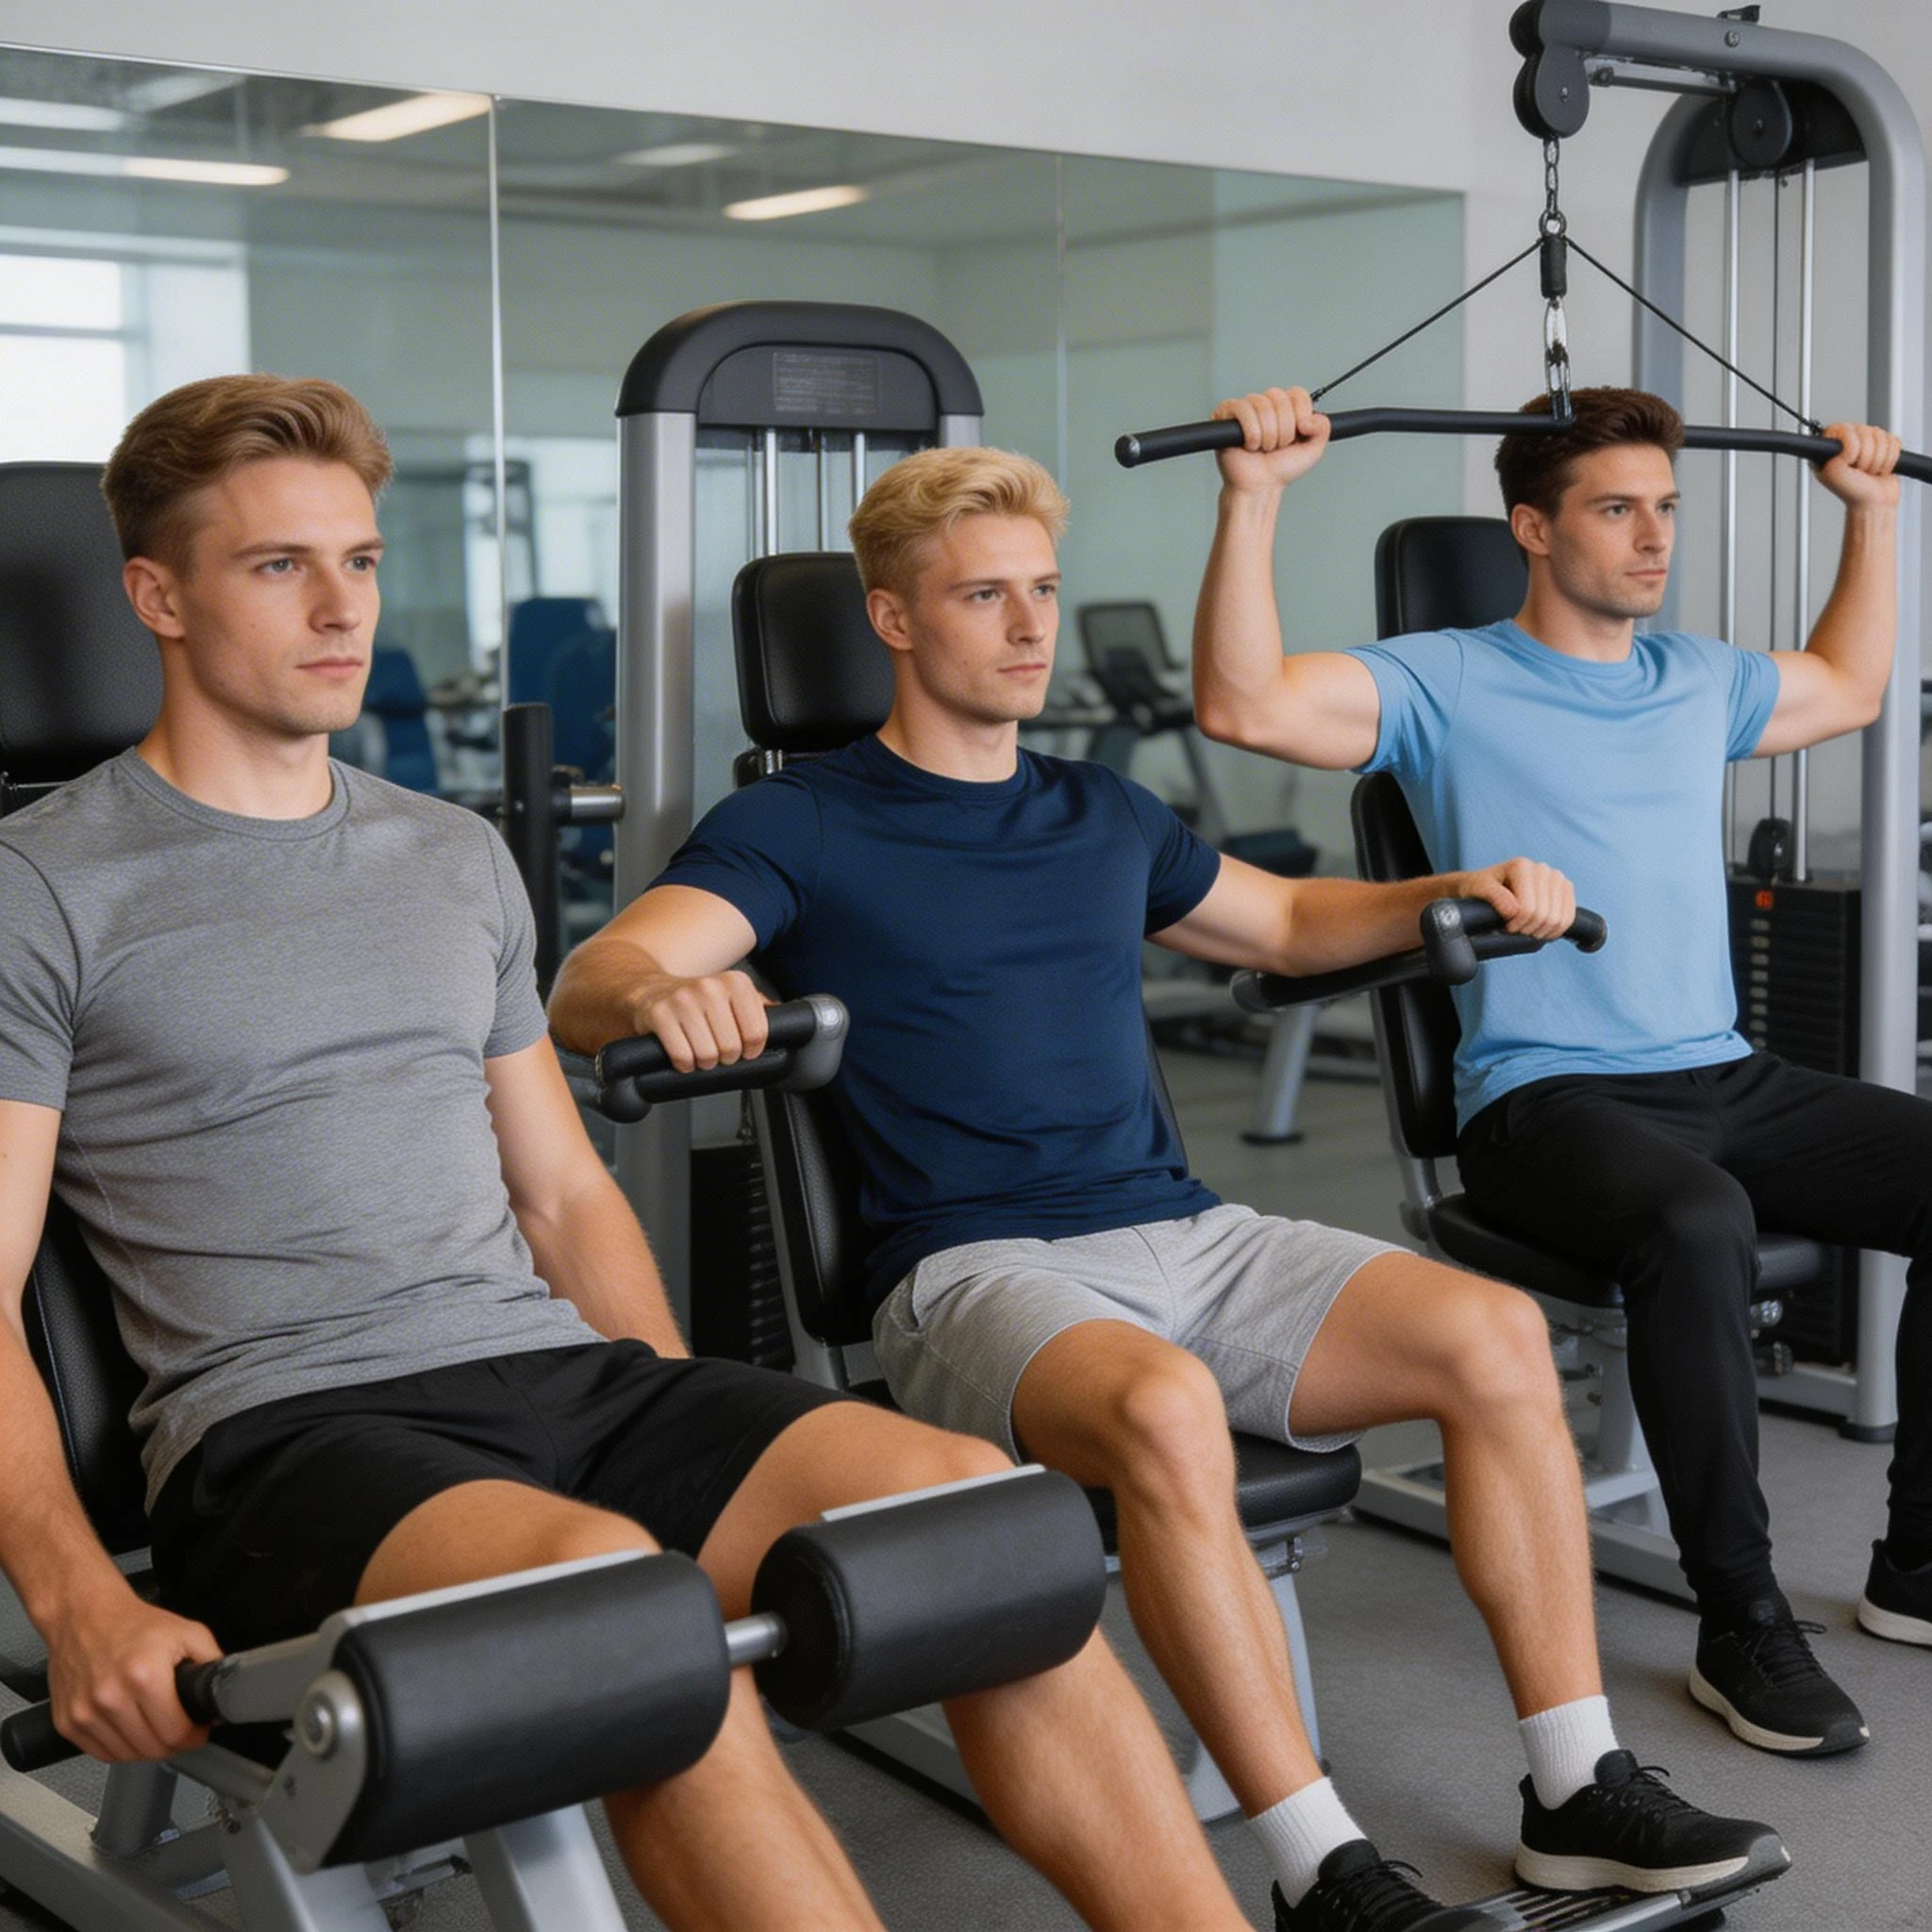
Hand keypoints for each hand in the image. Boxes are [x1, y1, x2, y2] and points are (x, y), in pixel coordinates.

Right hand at [45, 1588, 219, 1762]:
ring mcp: (85, 1713)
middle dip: (174, 1742)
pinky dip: (120, 1748)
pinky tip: (131, 1728)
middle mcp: (111, 1698)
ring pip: (126, 1756)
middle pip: (152, 1749)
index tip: (198, 1731)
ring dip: (146, 1748)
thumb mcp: (188, 1633)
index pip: (175, 1733)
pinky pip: (101, 1754)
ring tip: (155, 1726)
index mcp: (144, 1675)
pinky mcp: (67, 1722)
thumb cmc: (134, 1624)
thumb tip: (225, 1696)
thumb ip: (212, 1663)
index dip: (194, 1736)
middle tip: (179, 1728)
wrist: (84, 1617)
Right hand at [635, 969, 770, 1071]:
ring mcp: (683, 1000)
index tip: (745, 1050)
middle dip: (726, 1057)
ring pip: (707, 1055)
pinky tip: (684, 1055)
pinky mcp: (660, 1015)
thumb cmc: (697, 998)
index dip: (752, 1049)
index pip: (758, 1031)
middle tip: (718, 1051)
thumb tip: (787, 1019)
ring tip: (700, 1052)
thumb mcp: (731, 993)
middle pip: (732, 1047)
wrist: (651, 989)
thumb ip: (759, 1005)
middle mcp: (710, 987)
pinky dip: (684, 1064)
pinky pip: (682, 1056)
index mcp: (735, 982)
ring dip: (704, 1063)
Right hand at [1212, 387, 1329, 493]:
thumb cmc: (1280, 470)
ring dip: (1267, 435)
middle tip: (1277, 446)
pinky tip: (1250, 445)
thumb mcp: (1313, 450)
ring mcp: (1246, 409)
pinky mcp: (1226, 414)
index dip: (1299, 415)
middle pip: (1279, 398)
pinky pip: (1242, 409)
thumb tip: (1309, 418)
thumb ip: (1323, 428)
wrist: (1260, 487)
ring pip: (1262, 405)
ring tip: (1263, 448)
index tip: (1297, 435)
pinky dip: (1251, 433)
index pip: (1297, 394)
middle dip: (1283, 430)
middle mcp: (1266, 405)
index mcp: (1285, 408)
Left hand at [1460, 858, 1574, 940]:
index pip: (1528, 909)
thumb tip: (1513, 910)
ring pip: (1558, 920)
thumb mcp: (1477, 889)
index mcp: (1522, 867)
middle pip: (1544, 916)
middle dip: (1527, 930)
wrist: (1486, 887)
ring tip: (1525, 929)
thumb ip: (1493, 896)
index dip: (1516, 925)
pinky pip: (1569, 918)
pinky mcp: (1566, 888)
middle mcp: (1542, 868)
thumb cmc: (1479, 888)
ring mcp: (1556, 878)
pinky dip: (1555, 930)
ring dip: (1540, 932)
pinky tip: (1539, 930)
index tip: (1504, 926)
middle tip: (1514, 929)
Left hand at [1815, 420, 1901, 508]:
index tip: (1849, 460)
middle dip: (1866, 456)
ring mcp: (1865, 442)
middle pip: (1865, 431)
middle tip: (1859, 470)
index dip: (1852, 445)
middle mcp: (1847, 442)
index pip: (1843, 428)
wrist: (1873, 502)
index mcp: (1829, 447)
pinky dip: (1890, 458)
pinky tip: (1879, 468)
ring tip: (1868, 470)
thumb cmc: (1852, 492)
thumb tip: (1843, 446)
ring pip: (1880, 435)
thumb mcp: (1833, 476)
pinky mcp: (1883, 444)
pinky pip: (1893, 441)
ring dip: (1878, 459)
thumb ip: (1833, 458)